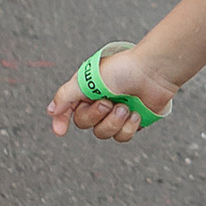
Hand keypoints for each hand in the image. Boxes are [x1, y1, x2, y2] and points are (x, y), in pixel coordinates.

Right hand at [47, 43, 178, 143]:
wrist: (155, 72)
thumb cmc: (123, 69)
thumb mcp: (89, 80)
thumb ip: (67, 95)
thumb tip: (50, 111)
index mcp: (87, 90)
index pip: (67, 109)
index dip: (61, 121)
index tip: (60, 131)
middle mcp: (100, 102)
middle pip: (84, 124)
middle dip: (96, 115)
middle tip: (108, 102)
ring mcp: (116, 114)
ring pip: (103, 134)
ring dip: (114, 122)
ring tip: (125, 107)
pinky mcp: (132, 122)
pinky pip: (122, 137)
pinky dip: (128, 126)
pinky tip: (136, 113)